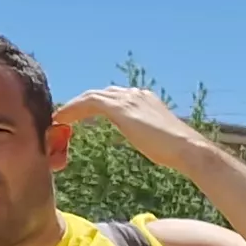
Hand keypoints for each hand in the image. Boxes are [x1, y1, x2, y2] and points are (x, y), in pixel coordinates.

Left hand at [54, 86, 221, 173]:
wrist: (187, 148)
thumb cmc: (177, 151)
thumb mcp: (157, 138)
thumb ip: (145, 133)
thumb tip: (146, 142)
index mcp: (146, 99)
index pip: (114, 97)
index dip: (95, 105)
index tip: (81, 115)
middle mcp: (136, 94)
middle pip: (100, 93)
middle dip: (81, 103)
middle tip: (64, 115)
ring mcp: (129, 98)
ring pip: (92, 96)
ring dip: (73, 106)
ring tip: (58, 118)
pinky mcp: (120, 107)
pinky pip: (88, 103)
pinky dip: (73, 109)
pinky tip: (61, 119)